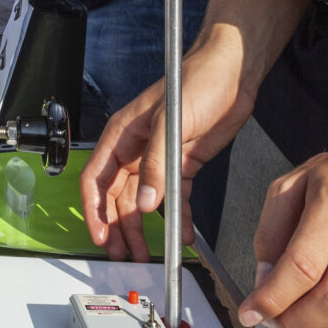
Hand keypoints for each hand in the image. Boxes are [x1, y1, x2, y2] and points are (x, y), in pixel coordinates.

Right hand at [80, 31, 255, 260]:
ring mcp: (159, 158)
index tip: (100, 236)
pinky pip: (174, 198)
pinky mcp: (183, 164)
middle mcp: (136, 149)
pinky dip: (177, 217)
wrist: (233, 72)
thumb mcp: (172, 123)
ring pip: (144, 201)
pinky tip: (183, 233)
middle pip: (118, 197)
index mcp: (122, 135)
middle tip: (126, 255)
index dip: (95, 211)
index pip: (96, 179)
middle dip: (119, 228)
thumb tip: (146, 203)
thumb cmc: (196, 80)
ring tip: (151, 253)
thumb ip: (157, 164)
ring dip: (145, 228)